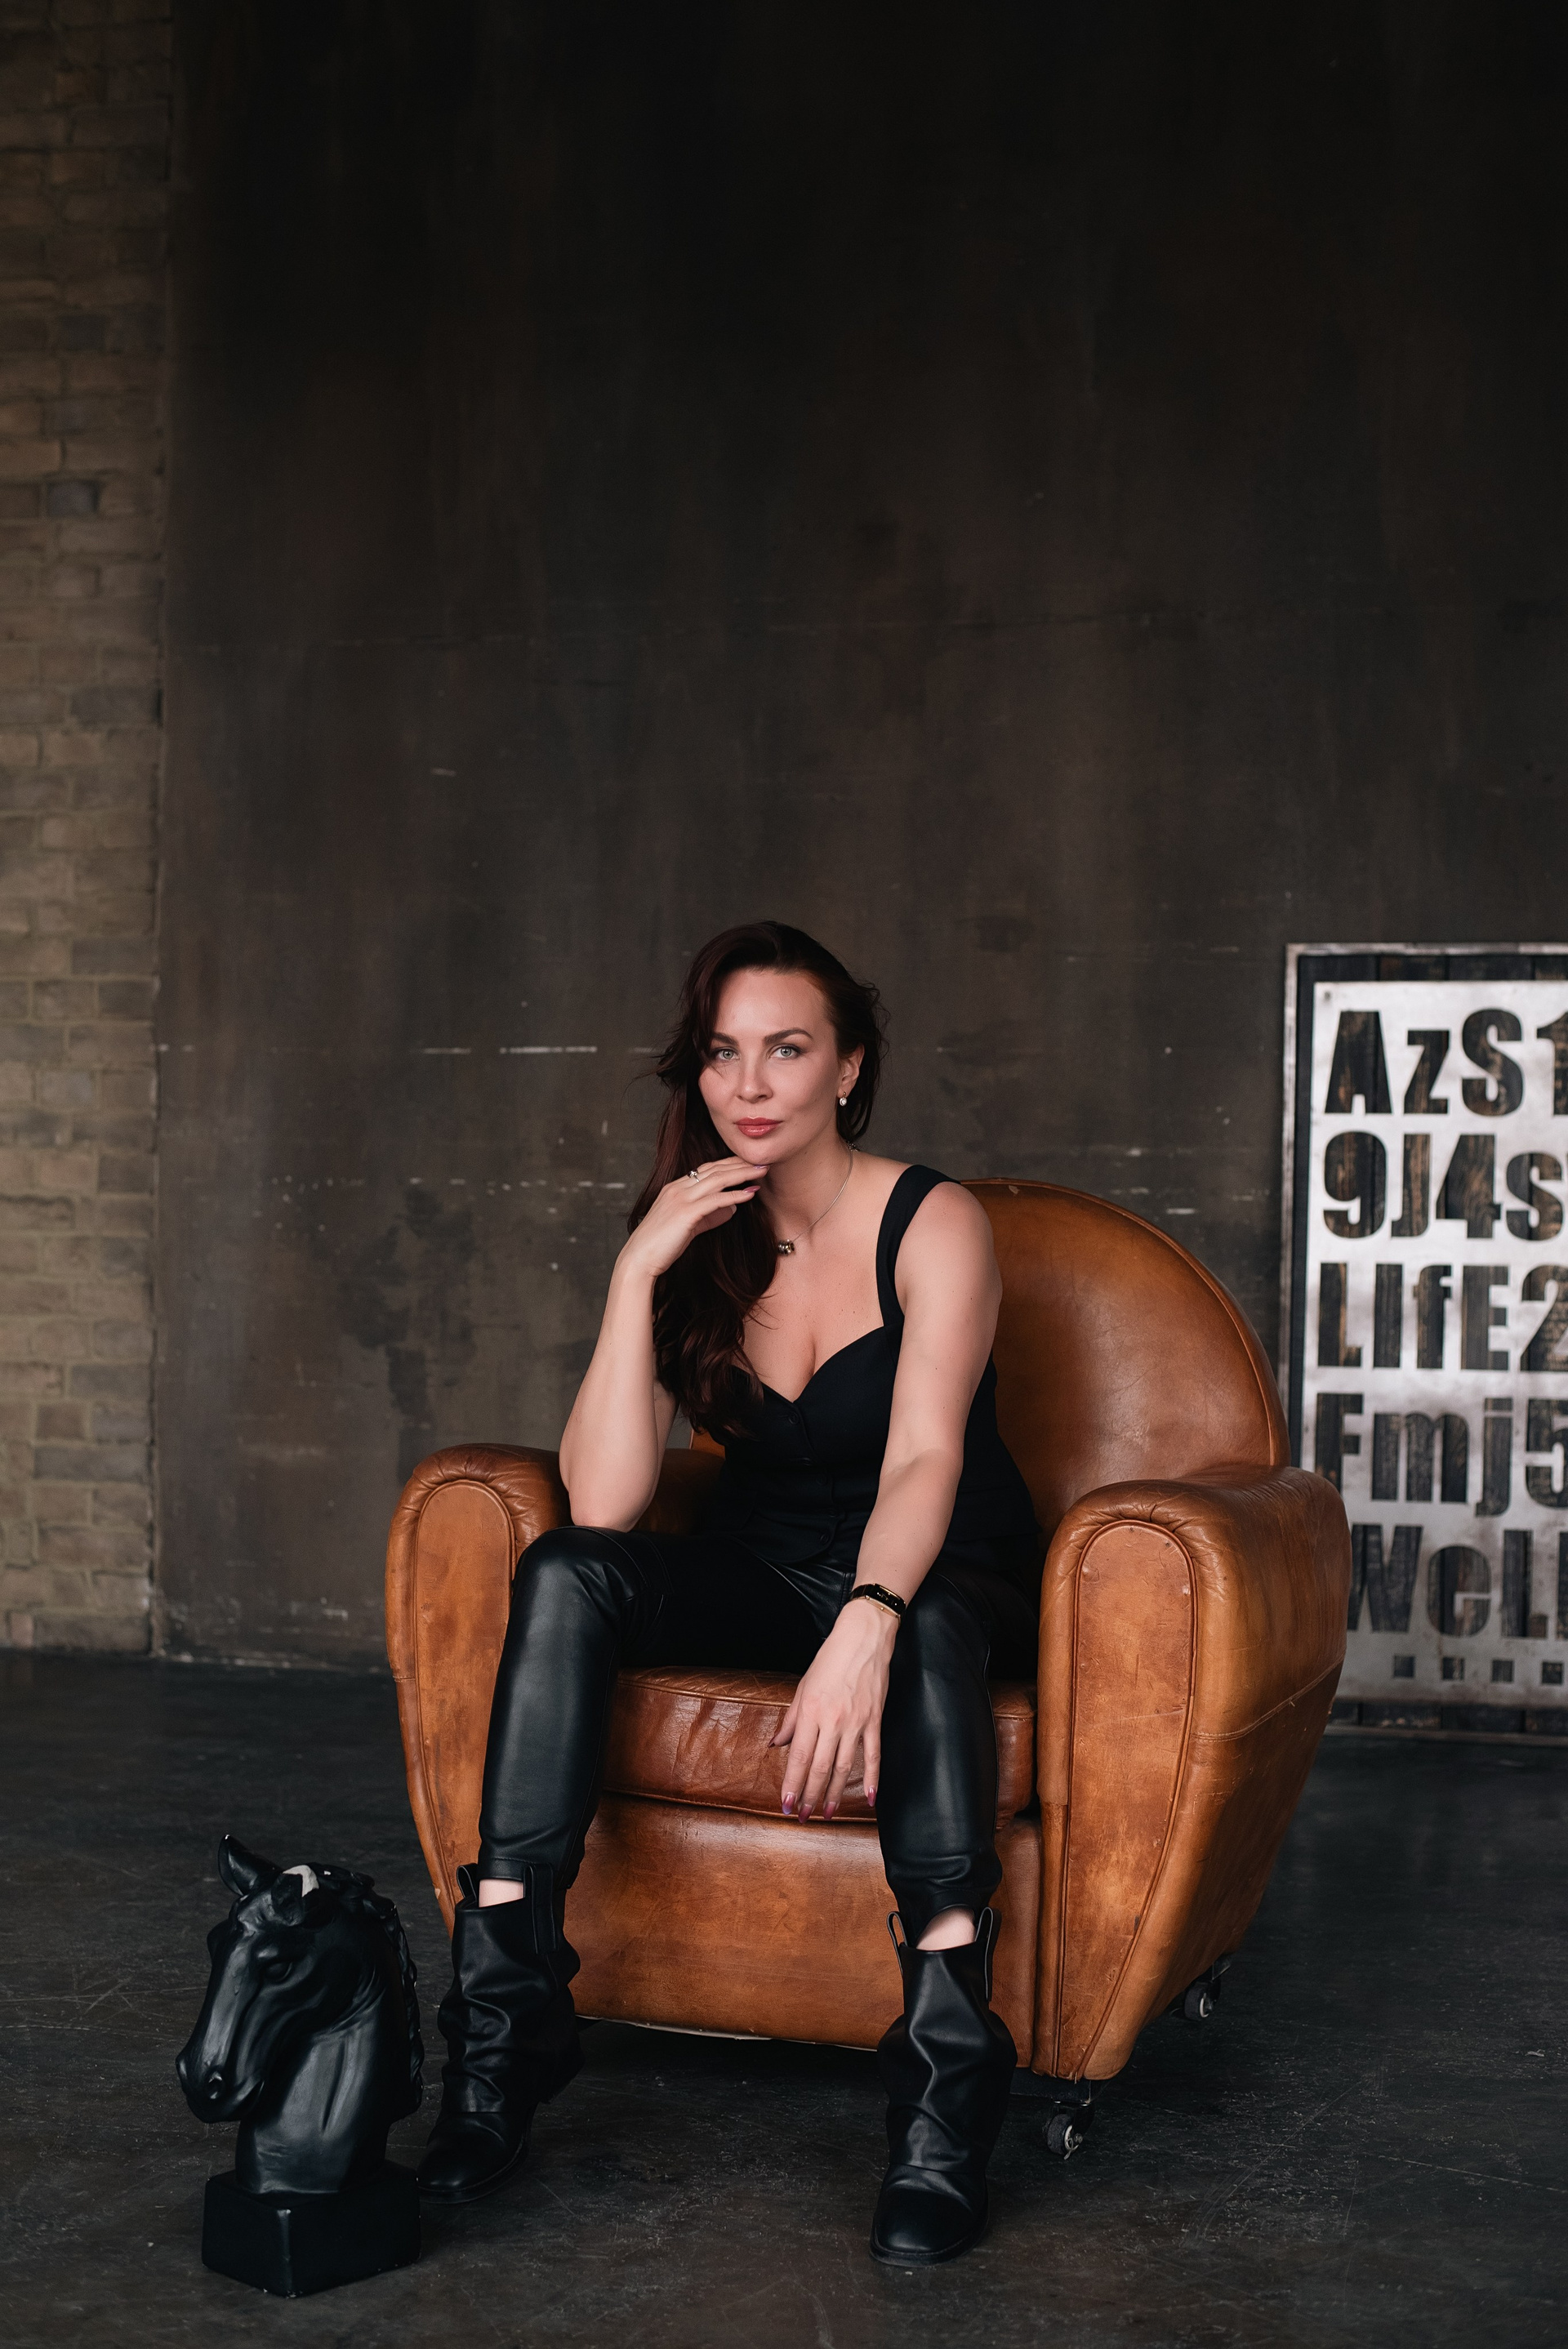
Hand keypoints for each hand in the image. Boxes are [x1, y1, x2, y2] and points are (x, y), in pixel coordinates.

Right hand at [620, 1157, 766, 1281]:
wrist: (640, 1259)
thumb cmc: (662, 1245)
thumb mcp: (688, 1226)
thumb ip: (709, 1216)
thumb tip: (732, 1209)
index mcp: (675, 1187)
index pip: (707, 1169)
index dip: (729, 1164)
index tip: (748, 1163)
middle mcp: (677, 1188)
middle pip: (715, 1169)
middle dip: (740, 1164)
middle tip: (762, 1162)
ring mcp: (681, 1198)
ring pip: (717, 1179)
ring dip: (742, 1174)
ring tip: (761, 1172)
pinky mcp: (686, 1213)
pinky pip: (716, 1200)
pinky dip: (735, 1195)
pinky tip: (749, 1194)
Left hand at [772, 1598, 896, 1820]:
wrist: (863, 1638)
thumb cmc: (830, 1659)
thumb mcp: (803, 1686)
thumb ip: (791, 1719)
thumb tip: (777, 1745)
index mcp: (810, 1711)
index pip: (798, 1757)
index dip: (792, 1785)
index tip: (786, 1805)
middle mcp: (832, 1720)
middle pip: (819, 1768)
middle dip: (809, 1796)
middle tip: (803, 1817)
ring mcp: (855, 1722)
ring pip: (843, 1767)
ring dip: (835, 1794)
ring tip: (827, 1813)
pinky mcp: (875, 1721)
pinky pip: (873, 1755)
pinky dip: (871, 1779)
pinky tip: (868, 1799)